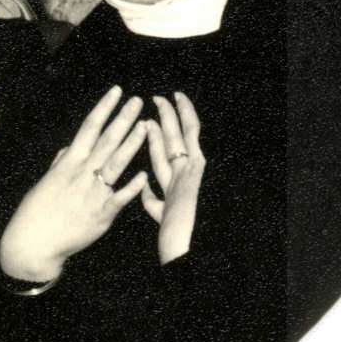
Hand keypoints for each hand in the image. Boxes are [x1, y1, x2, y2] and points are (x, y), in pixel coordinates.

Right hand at [0, 86, 148, 281]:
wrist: (32, 245)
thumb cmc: (36, 213)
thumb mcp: (46, 181)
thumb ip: (61, 163)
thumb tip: (70, 147)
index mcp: (69, 163)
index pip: (90, 128)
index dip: (104, 108)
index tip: (117, 91)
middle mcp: (82, 174)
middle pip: (107, 140)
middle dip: (123, 118)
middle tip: (138, 101)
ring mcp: (94, 193)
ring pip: (116, 163)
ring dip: (132, 144)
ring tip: (146, 126)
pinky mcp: (102, 214)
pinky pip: (120, 197)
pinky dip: (132, 186)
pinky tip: (144, 174)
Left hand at [141, 92, 206, 264]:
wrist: (184, 243)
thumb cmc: (173, 235)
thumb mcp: (159, 213)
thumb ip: (152, 199)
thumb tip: (145, 187)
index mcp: (176, 181)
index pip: (166, 152)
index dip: (157, 135)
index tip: (149, 120)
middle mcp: (187, 171)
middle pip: (177, 138)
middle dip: (169, 117)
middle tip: (161, 98)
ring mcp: (192, 169)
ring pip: (184, 135)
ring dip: (175, 115)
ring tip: (168, 98)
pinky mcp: (195, 168)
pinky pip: (188, 141)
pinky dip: (184, 124)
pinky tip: (175, 113)